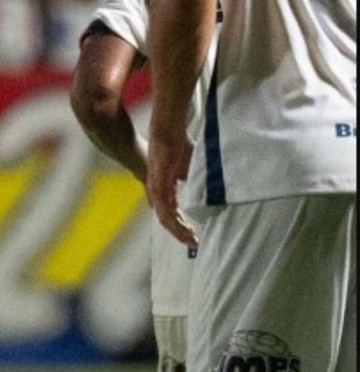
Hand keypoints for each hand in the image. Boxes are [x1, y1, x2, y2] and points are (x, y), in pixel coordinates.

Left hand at [146, 133, 197, 248]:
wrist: (168, 129)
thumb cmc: (180, 144)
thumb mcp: (193, 167)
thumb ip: (198, 179)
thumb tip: (215, 190)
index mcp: (167, 188)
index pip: (173, 212)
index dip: (183, 225)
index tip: (195, 235)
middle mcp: (159, 191)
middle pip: (168, 219)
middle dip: (181, 233)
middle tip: (195, 243)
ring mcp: (156, 189)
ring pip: (165, 218)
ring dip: (178, 230)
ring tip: (191, 239)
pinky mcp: (157, 185)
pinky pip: (163, 209)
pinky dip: (173, 220)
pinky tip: (182, 228)